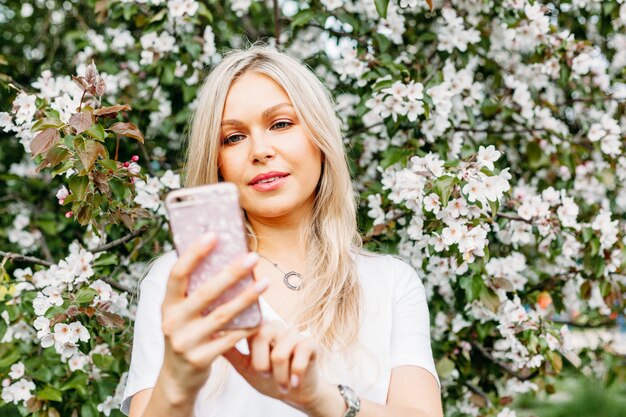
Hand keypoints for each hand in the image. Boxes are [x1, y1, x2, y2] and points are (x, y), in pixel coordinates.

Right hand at [158, 233, 268, 403]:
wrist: (177, 378)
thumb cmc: (185, 334)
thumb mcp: (181, 313)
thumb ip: (194, 291)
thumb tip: (222, 255)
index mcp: (167, 305)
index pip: (177, 274)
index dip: (194, 254)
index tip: (213, 235)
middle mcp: (172, 322)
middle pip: (205, 293)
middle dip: (231, 273)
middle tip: (252, 257)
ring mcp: (186, 342)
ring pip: (222, 316)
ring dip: (246, 297)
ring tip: (265, 282)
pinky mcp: (201, 359)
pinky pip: (230, 339)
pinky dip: (247, 327)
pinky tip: (262, 316)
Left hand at [223, 321, 324, 412]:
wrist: (297, 392)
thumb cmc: (270, 378)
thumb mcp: (245, 367)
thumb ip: (230, 353)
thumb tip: (208, 339)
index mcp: (259, 330)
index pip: (247, 325)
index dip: (240, 332)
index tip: (232, 345)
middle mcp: (277, 327)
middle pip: (263, 335)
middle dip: (261, 362)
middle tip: (264, 374)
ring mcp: (294, 335)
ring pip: (281, 352)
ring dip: (280, 375)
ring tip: (282, 385)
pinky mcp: (310, 344)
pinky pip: (301, 355)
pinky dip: (296, 373)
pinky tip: (294, 382)